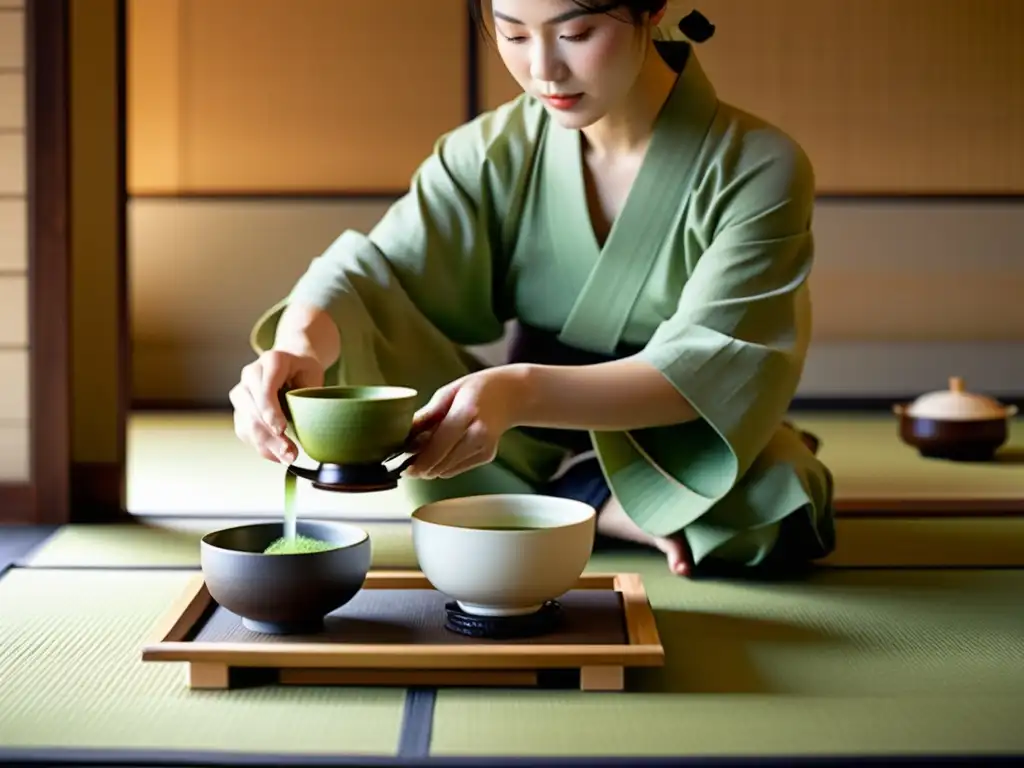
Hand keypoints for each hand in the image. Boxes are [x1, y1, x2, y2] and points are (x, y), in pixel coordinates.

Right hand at [230, 349, 323, 463]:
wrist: (292, 364)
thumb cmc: (305, 371)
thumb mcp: (314, 375)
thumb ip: (308, 396)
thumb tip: (312, 426)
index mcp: (272, 361)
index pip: (266, 388)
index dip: (271, 410)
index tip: (281, 429)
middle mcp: (251, 374)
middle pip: (254, 410)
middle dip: (271, 436)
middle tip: (290, 453)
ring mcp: (241, 392)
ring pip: (247, 424)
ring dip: (266, 446)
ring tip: (287, 458)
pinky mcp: (239, 409)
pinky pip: (245, 432)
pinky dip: (262, 447)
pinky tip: (277, 456)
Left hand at [405, 366, 526, 479]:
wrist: (512, 395)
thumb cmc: (477, 390)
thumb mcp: (448, 393)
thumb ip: (427, 415)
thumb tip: (404, 433)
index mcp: (466, 413)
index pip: (438, 445)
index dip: (419, 461)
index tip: (403, 467)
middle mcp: (478, 434)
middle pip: (441, 463)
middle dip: (421, 466)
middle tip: (408, 460)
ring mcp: (484, 448)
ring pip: (446, 471)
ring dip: (431, 466)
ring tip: (426, 450)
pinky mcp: (487, 457)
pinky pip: (456, 469)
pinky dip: (444, 464)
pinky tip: (445, 449)